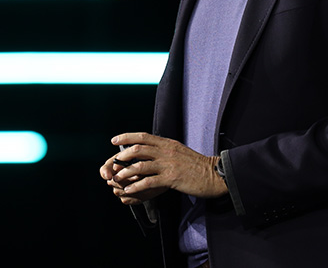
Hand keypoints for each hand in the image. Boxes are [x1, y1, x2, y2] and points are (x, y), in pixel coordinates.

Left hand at [100, 132, 227, 204]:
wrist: (214, 174)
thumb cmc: (198, 165)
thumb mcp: (180, 151)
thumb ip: (166, 149)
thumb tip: (152, 150)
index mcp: (168, 143)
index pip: (143, 136)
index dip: (126, 137)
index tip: (114, 140)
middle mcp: (166, 151)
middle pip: (138, 149)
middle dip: (122, 156)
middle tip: (113, 163)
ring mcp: (168, 165)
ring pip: (140, 166)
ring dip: (125, 173)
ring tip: (117, 179)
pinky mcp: (171, 178)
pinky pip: (149, 182)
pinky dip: (136, 187)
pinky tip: (129, 191)